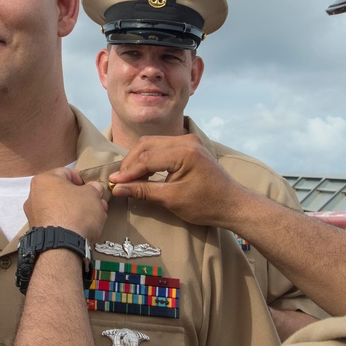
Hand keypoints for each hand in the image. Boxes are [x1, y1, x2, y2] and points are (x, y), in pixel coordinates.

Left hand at [24, 168, 107, 243]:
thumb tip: (94, 189)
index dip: (83, 180)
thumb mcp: (92, 195)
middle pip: (63, 192)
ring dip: (77, 211)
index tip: (93, 188)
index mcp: (45, 180)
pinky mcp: (38, 231)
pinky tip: (81, 229)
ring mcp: (34, 214)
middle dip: (82, 198)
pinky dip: (68, 223)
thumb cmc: (76, 214)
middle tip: (96, 204)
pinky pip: (56, 221)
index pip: (67, 172)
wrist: (62, 246)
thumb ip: (94, 189)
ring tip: (93, 218)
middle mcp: (34, 195)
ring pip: (60, 208)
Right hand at [107, 135, 253, 228]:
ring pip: (152, 144)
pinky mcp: (188, 145)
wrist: (232, 204)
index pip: (147, 158)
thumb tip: (118, 188)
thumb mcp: (172, 200)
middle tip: (119, 181)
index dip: (128, 171)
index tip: (113, 183)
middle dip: (130, 163)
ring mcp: (188, 140)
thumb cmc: (206, 205)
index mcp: (184, 152)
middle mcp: (186, 140)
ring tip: (128, 178)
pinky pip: (161, 147)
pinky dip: (149, 158)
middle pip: (147, 145)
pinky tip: (142, 172)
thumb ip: (143, 191)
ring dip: (138, 160)